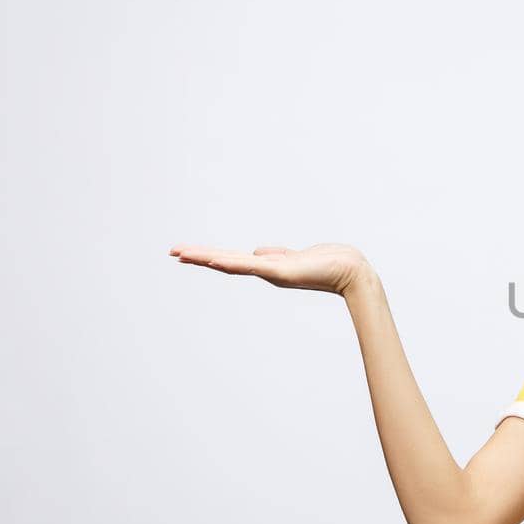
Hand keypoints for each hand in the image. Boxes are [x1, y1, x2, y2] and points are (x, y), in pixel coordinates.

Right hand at [168, 242, 373, 295]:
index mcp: (268, 266)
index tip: (186, 252)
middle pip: (226, 262)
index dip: (209, 255)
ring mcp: (272, 272)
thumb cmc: (329, 263)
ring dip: (208, 258)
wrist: (351, 272)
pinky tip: (215, 260)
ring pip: (233, 264)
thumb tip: (256, 251)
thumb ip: (275, 255)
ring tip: (184, 254)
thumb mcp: (296, 256)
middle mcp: (266, 271)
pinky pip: (252, 266)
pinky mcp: (282, 271)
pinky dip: (233, 263)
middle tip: (172, 252)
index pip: (232, 259)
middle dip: (199, 257)